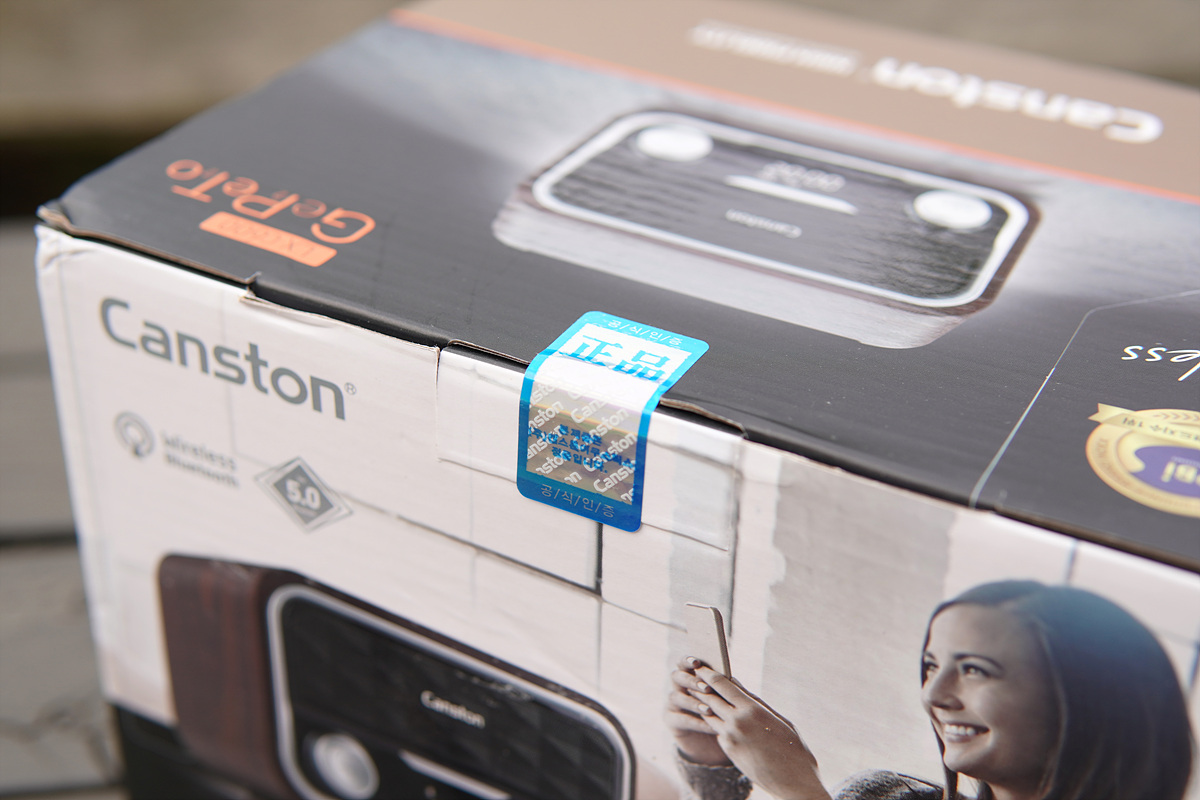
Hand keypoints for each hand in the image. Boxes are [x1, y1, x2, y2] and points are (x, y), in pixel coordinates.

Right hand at [666, 657, 730, 765]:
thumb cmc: (725, 715)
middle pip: (676, 677)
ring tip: (709, 709)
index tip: (697, 663)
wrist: (717, 740)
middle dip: (691, 681)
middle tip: (706, 688)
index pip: (685, 663)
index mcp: (691, 675)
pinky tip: (711, 726)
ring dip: (693, 702)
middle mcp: (679, 686)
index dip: (688, 661)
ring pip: (676, 697)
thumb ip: (728, 690)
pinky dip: (697, 722)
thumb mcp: (729, 701)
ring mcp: (673, 703)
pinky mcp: (671, 721)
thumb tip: (731, 679)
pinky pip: (681, 719)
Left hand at [688, 663, 831, 799]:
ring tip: (697, 694)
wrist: (793, 782)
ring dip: (704, 704)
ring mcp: (730, 737)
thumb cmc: (793, 749)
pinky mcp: (728, 751)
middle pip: (711, 698)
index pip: (723, 685)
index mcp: (752, 709)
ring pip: (711, 715)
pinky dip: (715, 723)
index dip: (709, 674)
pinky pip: (719, 732)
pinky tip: (711, 717)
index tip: (701, 666)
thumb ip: (757, 703)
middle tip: (691, 676)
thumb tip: (740, 688)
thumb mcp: (779, 720)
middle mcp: (737, 722)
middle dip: (700, 686)